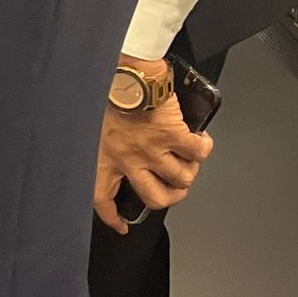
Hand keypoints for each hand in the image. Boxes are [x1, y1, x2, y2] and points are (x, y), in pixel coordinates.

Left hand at [93, 61, 214, 232]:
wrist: (127, 71)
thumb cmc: (108, 90)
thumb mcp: (94, 121)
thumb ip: (103, 140)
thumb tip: (113, 147)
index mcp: (104, 156)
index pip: (103, 198)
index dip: (113, 216)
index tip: (122, 225)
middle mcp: (129, 159)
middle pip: (156, 198)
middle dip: (170, 196)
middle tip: (174, 186)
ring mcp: (153, 150)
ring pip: (182, 178)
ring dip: (189, 170)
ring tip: (188, 158)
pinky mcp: (174, 136)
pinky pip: (198, 153)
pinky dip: (203, 148)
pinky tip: (200, 140)